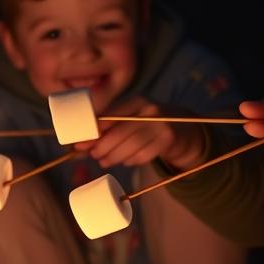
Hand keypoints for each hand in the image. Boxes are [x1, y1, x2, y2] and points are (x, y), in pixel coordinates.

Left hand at [78, 97, 205, 170]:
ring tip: (104, 162)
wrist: (184, 130)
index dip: (93, 131)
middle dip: (102, 146)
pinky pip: (144, 155)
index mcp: (136, 102)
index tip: (80, 144)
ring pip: (131, 145)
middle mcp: (149, 110)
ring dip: (114, 156)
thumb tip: (80, 145)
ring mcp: (161, 124)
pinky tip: (126, 161)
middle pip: (119, 132)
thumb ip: (110, 128)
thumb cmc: (148, 125)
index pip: (110, 116)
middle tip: (94, 156)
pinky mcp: (168, 140)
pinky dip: (131, 160)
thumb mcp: (132, 119)